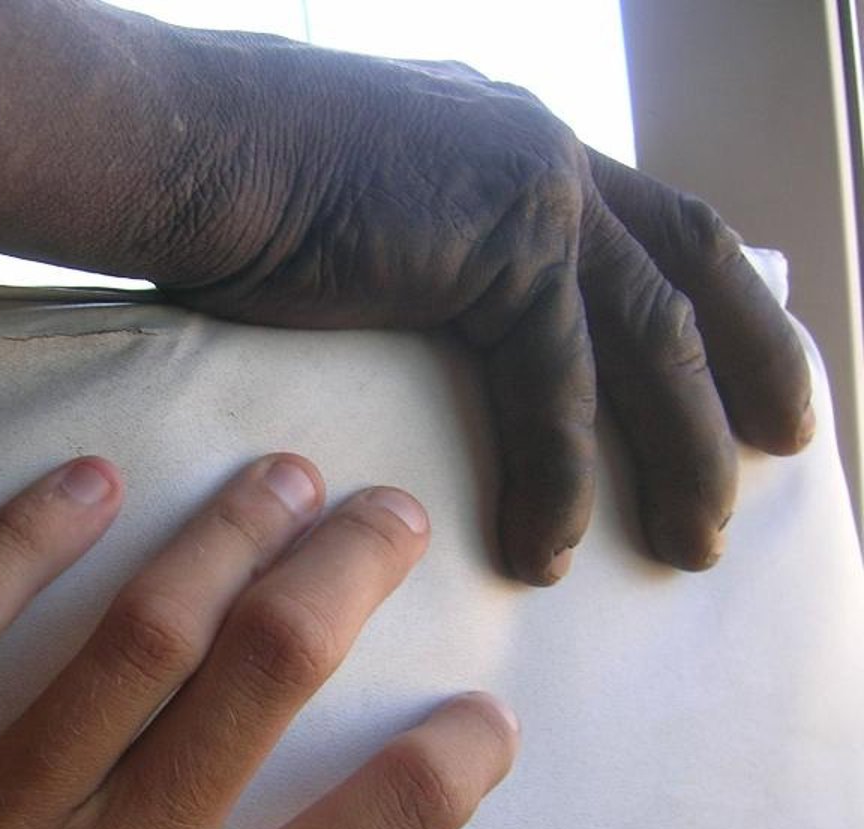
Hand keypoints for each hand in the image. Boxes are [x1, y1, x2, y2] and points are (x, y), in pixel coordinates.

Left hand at [0, 454, 517, 828]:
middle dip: (350, 565)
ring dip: (227, 530)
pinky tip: (90, 481)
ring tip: (282, 476)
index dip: (458, 753)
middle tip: (390, 513)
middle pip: (271, 662)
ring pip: (142, 625)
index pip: (388, 820)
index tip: (481, 715)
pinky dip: (24, 538)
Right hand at [155, 47, 812, 583]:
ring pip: (648, 339)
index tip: (753, 382)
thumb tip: (444, 329)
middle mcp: (548, 158)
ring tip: (691, 544)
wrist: (184, 148)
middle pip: (690, 269)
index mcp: (523, 152)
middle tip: (773, 459)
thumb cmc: (241, 200)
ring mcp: (534, 191)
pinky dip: (556, 476)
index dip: (722, 307)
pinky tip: (545, 552)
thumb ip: (438, 264)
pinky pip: (556, 383)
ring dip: (679, 451)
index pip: (660, 229)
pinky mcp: (499, 245)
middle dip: (746, 371)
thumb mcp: (375, 227)